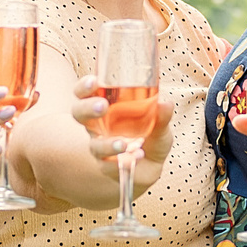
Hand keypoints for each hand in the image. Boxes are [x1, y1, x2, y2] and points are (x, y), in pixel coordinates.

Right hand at [72, 73, 173, 192]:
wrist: (149, 167)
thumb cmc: (149, 136)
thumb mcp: (159, 124)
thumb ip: (161, 115)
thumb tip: (166, 103)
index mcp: (105, 108)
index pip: (86, 94)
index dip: (84, 87)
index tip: (94, 80)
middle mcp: (97, 126)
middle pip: (80, 114)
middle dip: (87, 108)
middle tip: (102, 106)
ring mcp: (100, 147)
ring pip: (95, 145)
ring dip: (107, 144)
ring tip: (123, 143)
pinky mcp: (108, 167)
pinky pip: (110, 165)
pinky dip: (125, 161)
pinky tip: (138, 156)